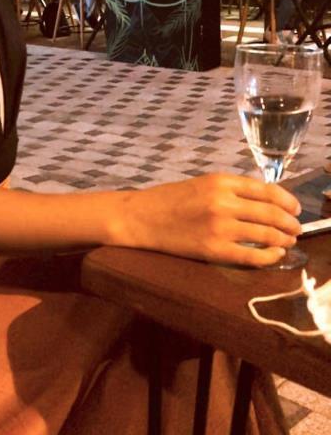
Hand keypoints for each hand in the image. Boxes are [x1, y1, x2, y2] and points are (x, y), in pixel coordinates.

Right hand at [128, 174, 300, 266]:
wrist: (141, 218)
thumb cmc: (170, 199)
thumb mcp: (202, 184)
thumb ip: (232, 190)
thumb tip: (266, 202)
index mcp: (221, 181)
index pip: (267, 190)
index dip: (287, 201)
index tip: (296, 208)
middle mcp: (224, 202)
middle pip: (271, 213)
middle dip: (291, 223)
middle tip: (297, 229)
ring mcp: (220, 227)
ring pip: (266, 235)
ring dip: (284, 240)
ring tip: (289, 242)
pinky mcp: (214, 250)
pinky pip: (252, 255)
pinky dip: (270, 256)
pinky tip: (275, 255)